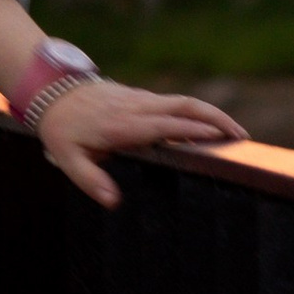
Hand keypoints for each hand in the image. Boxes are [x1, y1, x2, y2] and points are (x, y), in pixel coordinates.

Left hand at [36, 78, 243, 210]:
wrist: (51, 92)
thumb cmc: (62, 130)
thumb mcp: (67, 159)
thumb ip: (91, 180)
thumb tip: (114, 202)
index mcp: (123, 125)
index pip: (165, 125)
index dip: (193, 130)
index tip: (220, 139)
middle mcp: (137, 108)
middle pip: (184, 106)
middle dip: (216, 118)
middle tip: (242, 138)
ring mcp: (141, 99)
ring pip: (183, 101)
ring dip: (211, 113)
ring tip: (235, 133)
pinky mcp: (141, 97)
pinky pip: (173, 103)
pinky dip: (196, 113)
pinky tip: (208, 128)